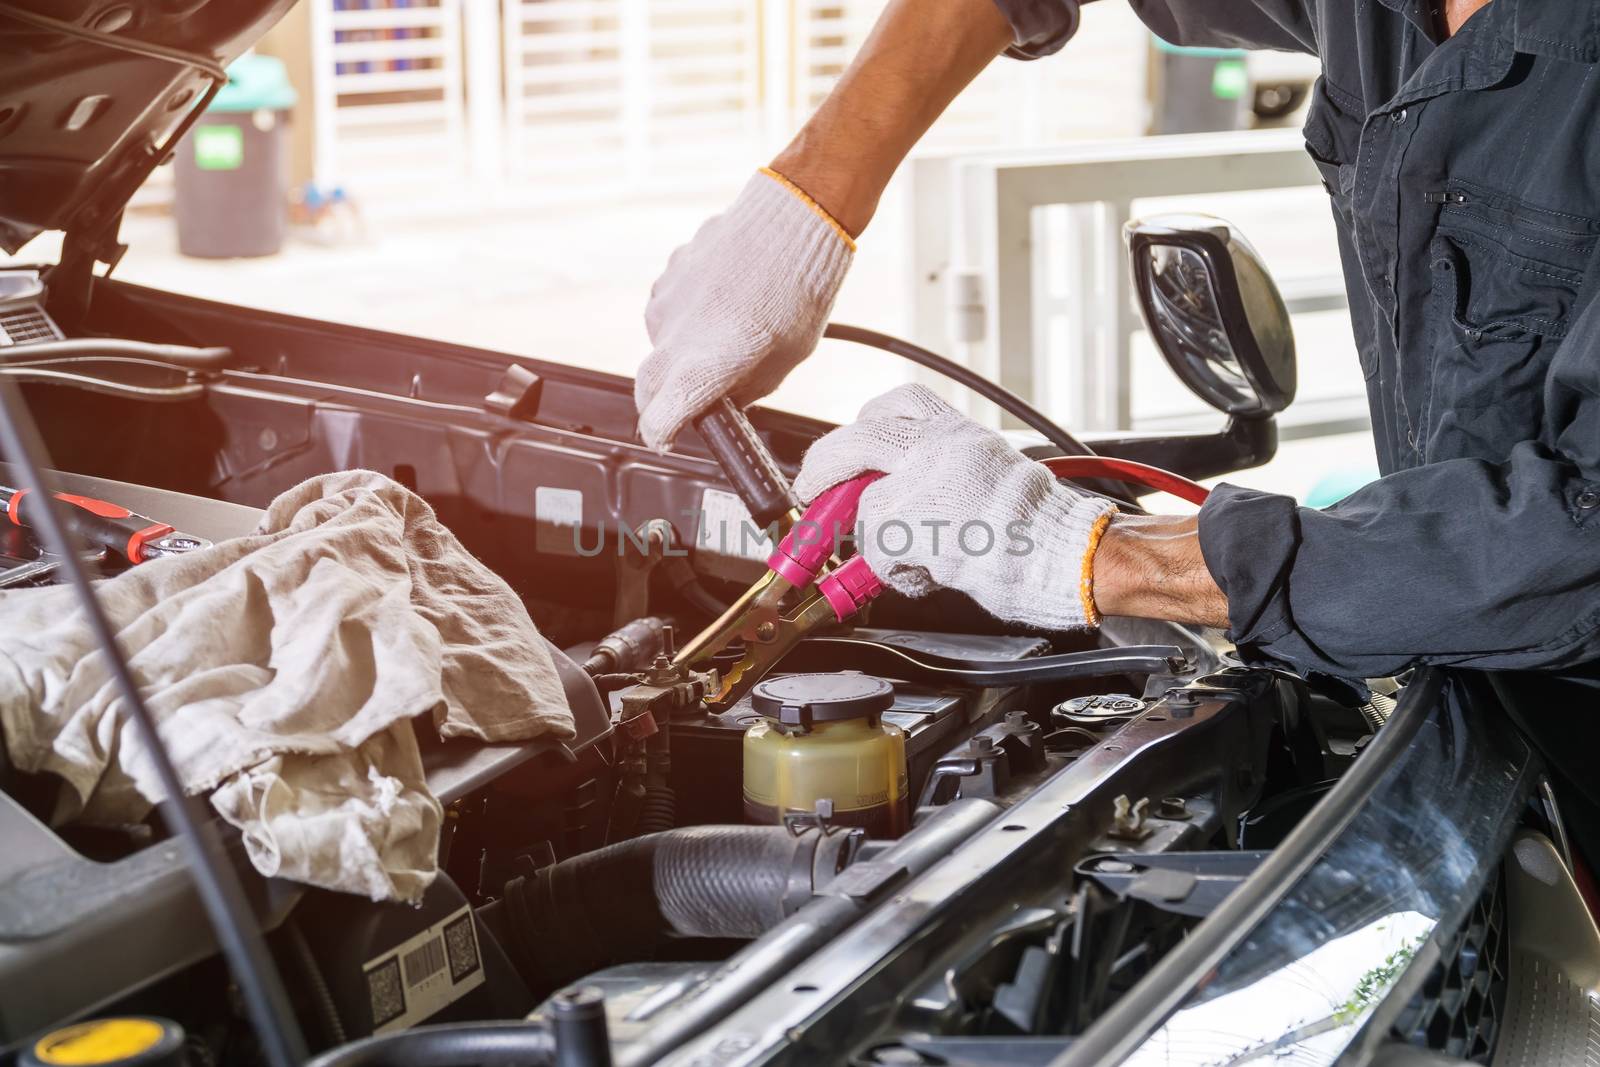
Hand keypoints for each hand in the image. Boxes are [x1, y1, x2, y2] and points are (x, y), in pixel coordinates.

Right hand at [634, 169, 853, 450]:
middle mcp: (674, 337)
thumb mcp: (785, 359)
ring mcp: (667, 302)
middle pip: (647, 387)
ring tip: (722, 336)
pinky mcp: (669, 273)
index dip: (662, 434)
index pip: (658, 419)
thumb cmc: (799, 290)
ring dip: (679, 352)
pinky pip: (668, 308)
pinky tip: (722, 302)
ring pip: (659, 343)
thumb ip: (748, 388)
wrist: (795, 218)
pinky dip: (686, 315)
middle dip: (660, 401)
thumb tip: (728, 401)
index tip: (668, 438)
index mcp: (703, 366)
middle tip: (685, 403)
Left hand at [793, 385, 1117, 628]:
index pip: (896, 404)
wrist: (1067, 553)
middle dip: (824, 467)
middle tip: (813, 490)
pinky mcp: (915, 524)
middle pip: (857, 442)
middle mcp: (940, 447)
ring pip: (866, 509)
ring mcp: (925, 483)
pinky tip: (925, 573)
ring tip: (915, 557)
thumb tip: (892, 487)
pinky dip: (894, 571)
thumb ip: (940, 469)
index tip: (848, 443)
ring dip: (877, 540)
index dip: (862, 424)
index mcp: (959, 431)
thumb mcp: (988, 469)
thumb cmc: (1039, 527)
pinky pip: (877, 552)